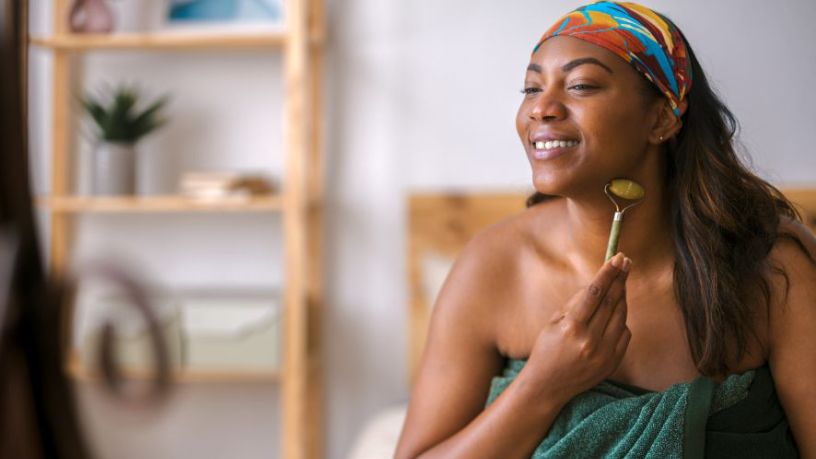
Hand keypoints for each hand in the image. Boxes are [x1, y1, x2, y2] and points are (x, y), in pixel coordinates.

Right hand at [527, 252, 631, 402]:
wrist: (548, 385)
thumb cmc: (546, 349)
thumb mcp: (553, 322)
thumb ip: (576, 304)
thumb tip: (597, 285)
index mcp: (572, 327)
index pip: (595, 293)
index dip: (607, 273)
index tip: (617, 259)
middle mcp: (590, 340)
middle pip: (611, 301)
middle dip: (619, 279)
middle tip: (626, 262)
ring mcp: (604, 352)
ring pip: (621, 316)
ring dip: (622, 297)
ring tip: (621, 283)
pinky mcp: (613, 362)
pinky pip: (624, 333)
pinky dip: (621, 320)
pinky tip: (615, 312)